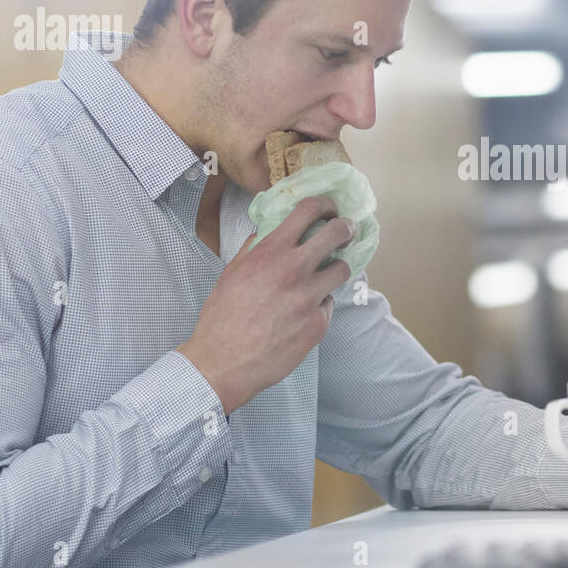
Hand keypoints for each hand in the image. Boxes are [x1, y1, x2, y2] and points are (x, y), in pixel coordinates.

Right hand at [178, 195, 353, 414]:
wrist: (224, 362)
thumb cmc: (222, 318)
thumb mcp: (232, 272)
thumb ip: (255, 247)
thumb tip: (271, 229)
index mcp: (271, 252)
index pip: (308, 210)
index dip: (325, 204)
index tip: (329, 209)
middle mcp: (295, 270)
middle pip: (338, 233)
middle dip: (345, 228)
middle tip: (345, 231)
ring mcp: (310, 298)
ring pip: (342, 269)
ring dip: (335, 267)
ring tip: (325, 274)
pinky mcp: (319, 324)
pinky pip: (329, 303)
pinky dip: (320, 304)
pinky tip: (302, 313)